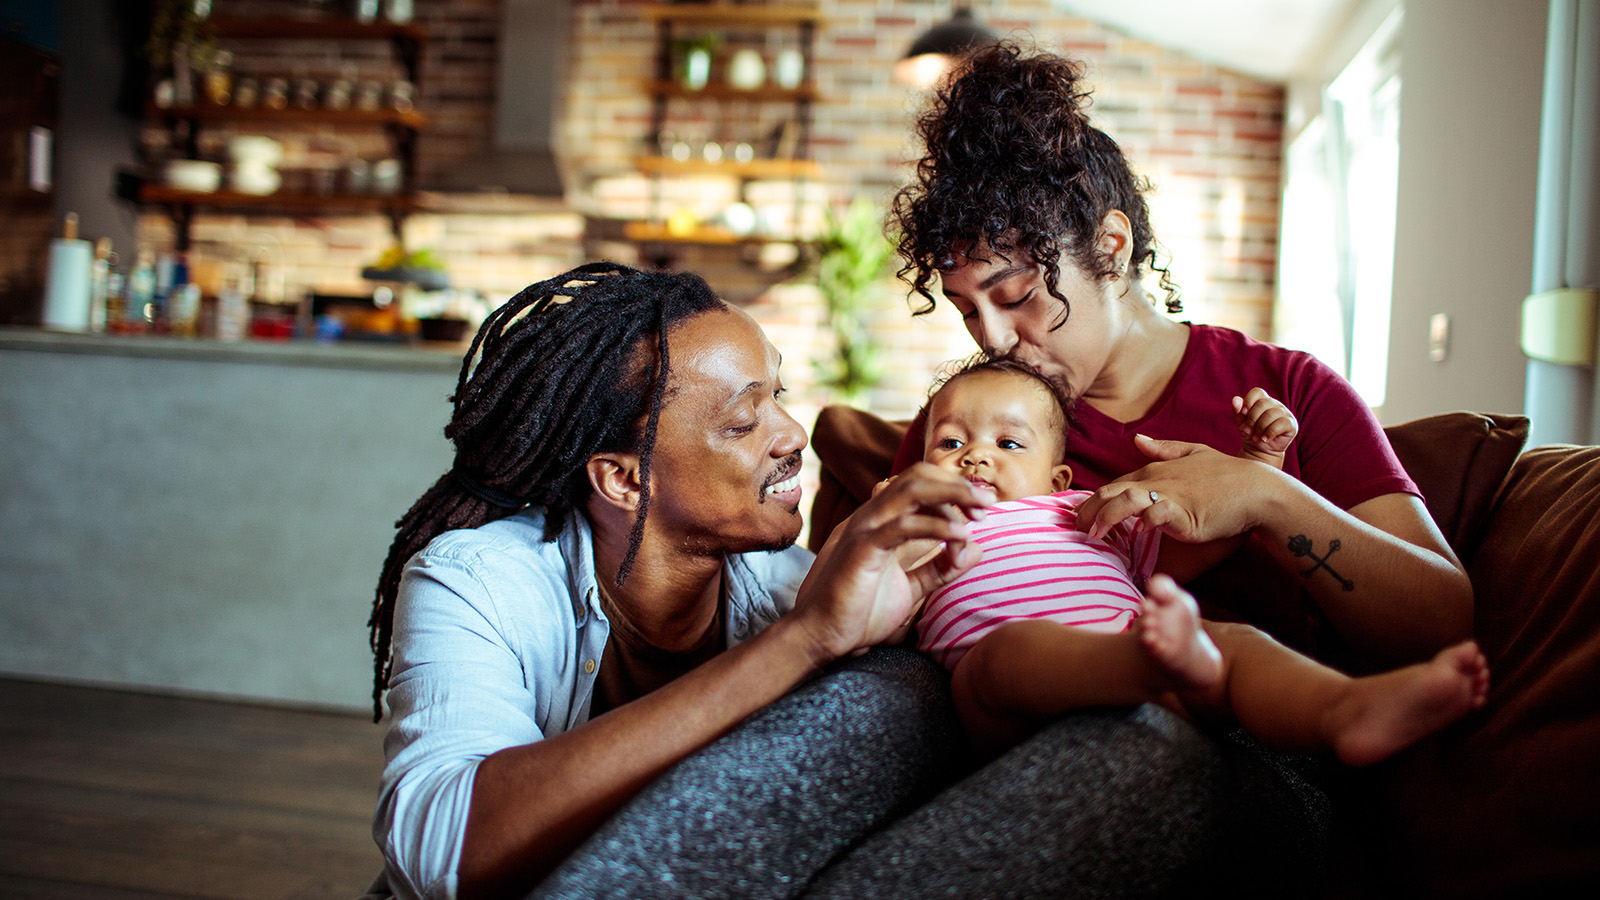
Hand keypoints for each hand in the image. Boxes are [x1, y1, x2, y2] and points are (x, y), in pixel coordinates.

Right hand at [791, 463, 993, 659]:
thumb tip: (975, 548)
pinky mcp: (863, 548)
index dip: (953, 489)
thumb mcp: (910, 588)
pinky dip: (937, 526)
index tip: (981, 510)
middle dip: (958, 485)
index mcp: (879, 522)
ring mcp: (864, 528)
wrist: (819, 638)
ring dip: (952, 495)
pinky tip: (960, 536)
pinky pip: (904, 525)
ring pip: (912, 490)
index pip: (918, 484)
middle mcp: (871, 516)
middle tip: (987, 503)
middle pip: (918, 477)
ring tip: (980, 511)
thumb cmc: (858, 614)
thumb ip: (938, 568)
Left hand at [1077, 436, 1286, 543]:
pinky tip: (1136, 534)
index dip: (1094, 502)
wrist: (1258, 488)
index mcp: (1155, 469)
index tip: (1080, 519)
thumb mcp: (1195, 453)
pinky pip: (1155, 514)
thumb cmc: (1228, 475)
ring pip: (1123, 500)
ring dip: (1104, 518)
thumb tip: (1138, 440)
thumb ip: (1165, 448)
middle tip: (1075, 530)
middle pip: (1110, 492)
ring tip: (1093, 537)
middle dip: (1087, 512)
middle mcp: (1156, 479)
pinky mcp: (1184, 511)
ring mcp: (1169, 494)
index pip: (1114, 485)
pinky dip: (1142, 523)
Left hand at [1234, 388, 1296, 462]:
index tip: (1243, 413)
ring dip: (1260, 428)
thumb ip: (1238, 411)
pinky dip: (1269, 432)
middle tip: (1248, 430)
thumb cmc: (1251, 434)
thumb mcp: (1241, 422)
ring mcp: (1285, 413)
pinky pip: (1281, 423)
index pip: (1257, 392)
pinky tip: (1265, 439)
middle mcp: (1275, 405)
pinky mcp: (1292, 424)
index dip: (1249, 401)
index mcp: (1263, 401)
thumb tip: (1236, 399)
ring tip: (1256, 437)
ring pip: (1270, 414)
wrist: (1260, 451)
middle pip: (1262, 403)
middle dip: (1252, 419)